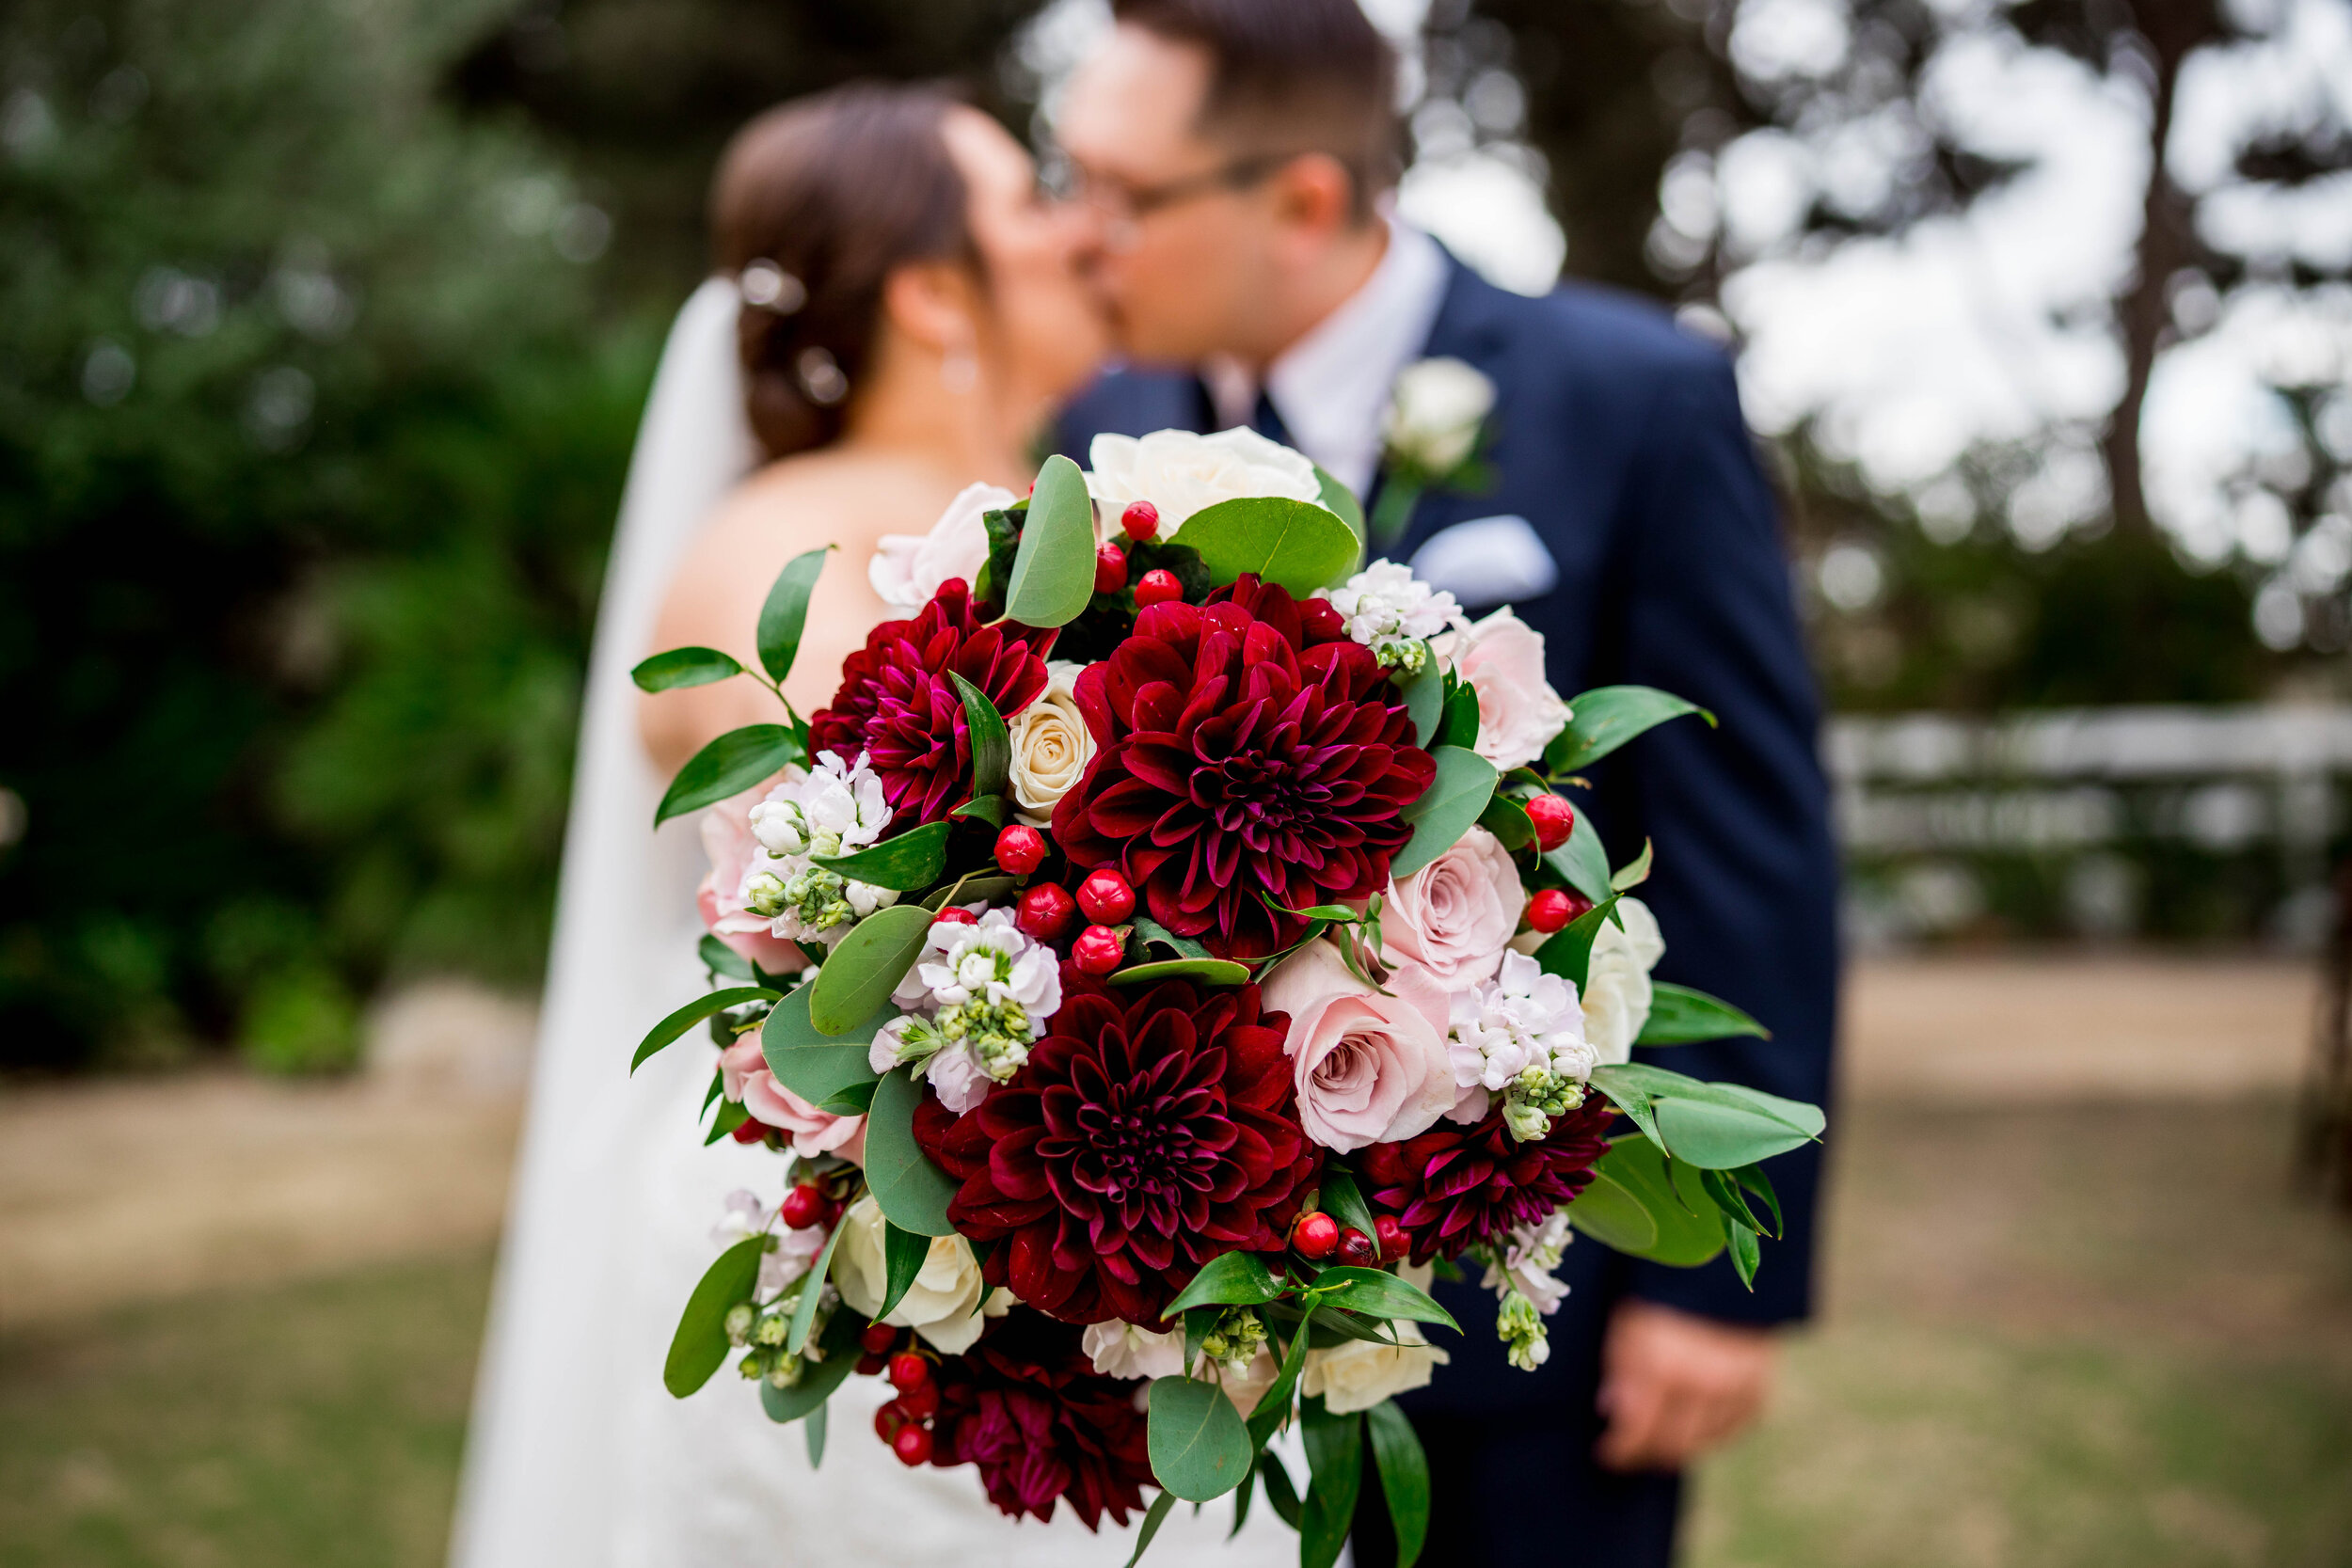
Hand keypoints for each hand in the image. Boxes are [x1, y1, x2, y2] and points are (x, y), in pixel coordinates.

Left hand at [1593, 1299, 1776, 1471]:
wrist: (1727, 1267)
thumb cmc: (1664, 1286)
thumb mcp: (1628, 1319)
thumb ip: (1620, 1368)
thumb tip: (1612, 1411)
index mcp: (1662, 1366)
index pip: (1637, 1433)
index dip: (1618, 1451)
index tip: (1606, 1454)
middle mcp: (1701, 1385)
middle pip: (1670, 1445)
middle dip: (1646, 1453)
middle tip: (1632, 1452)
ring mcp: (1734, 1389)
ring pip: (1702, 1442)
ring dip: (1677, 1446)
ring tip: (1659, 1441)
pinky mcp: (1758, 1388)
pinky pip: (1732, 1429)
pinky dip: (1711, 1434)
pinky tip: (1694, 1428)